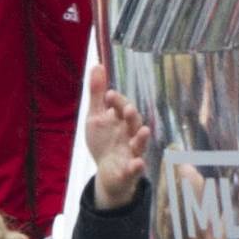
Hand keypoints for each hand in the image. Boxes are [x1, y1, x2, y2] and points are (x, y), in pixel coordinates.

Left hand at [84, 64, 149, 208]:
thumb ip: (97, 94)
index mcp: (121, 121)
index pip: (122, 107)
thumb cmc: (104, 142)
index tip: (108, 94)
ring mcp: (132, 153)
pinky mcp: (129, 172)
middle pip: (133, 123)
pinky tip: (138, 163)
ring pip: (139, 145)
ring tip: (143, 131)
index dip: (117, 101)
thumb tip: (97, 64)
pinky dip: (137, 167)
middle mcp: (130, 135)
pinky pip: (135, 169)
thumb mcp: (96, 117)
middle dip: (131, 116)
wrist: (108, 174)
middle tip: (126, 108)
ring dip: (142, 138)